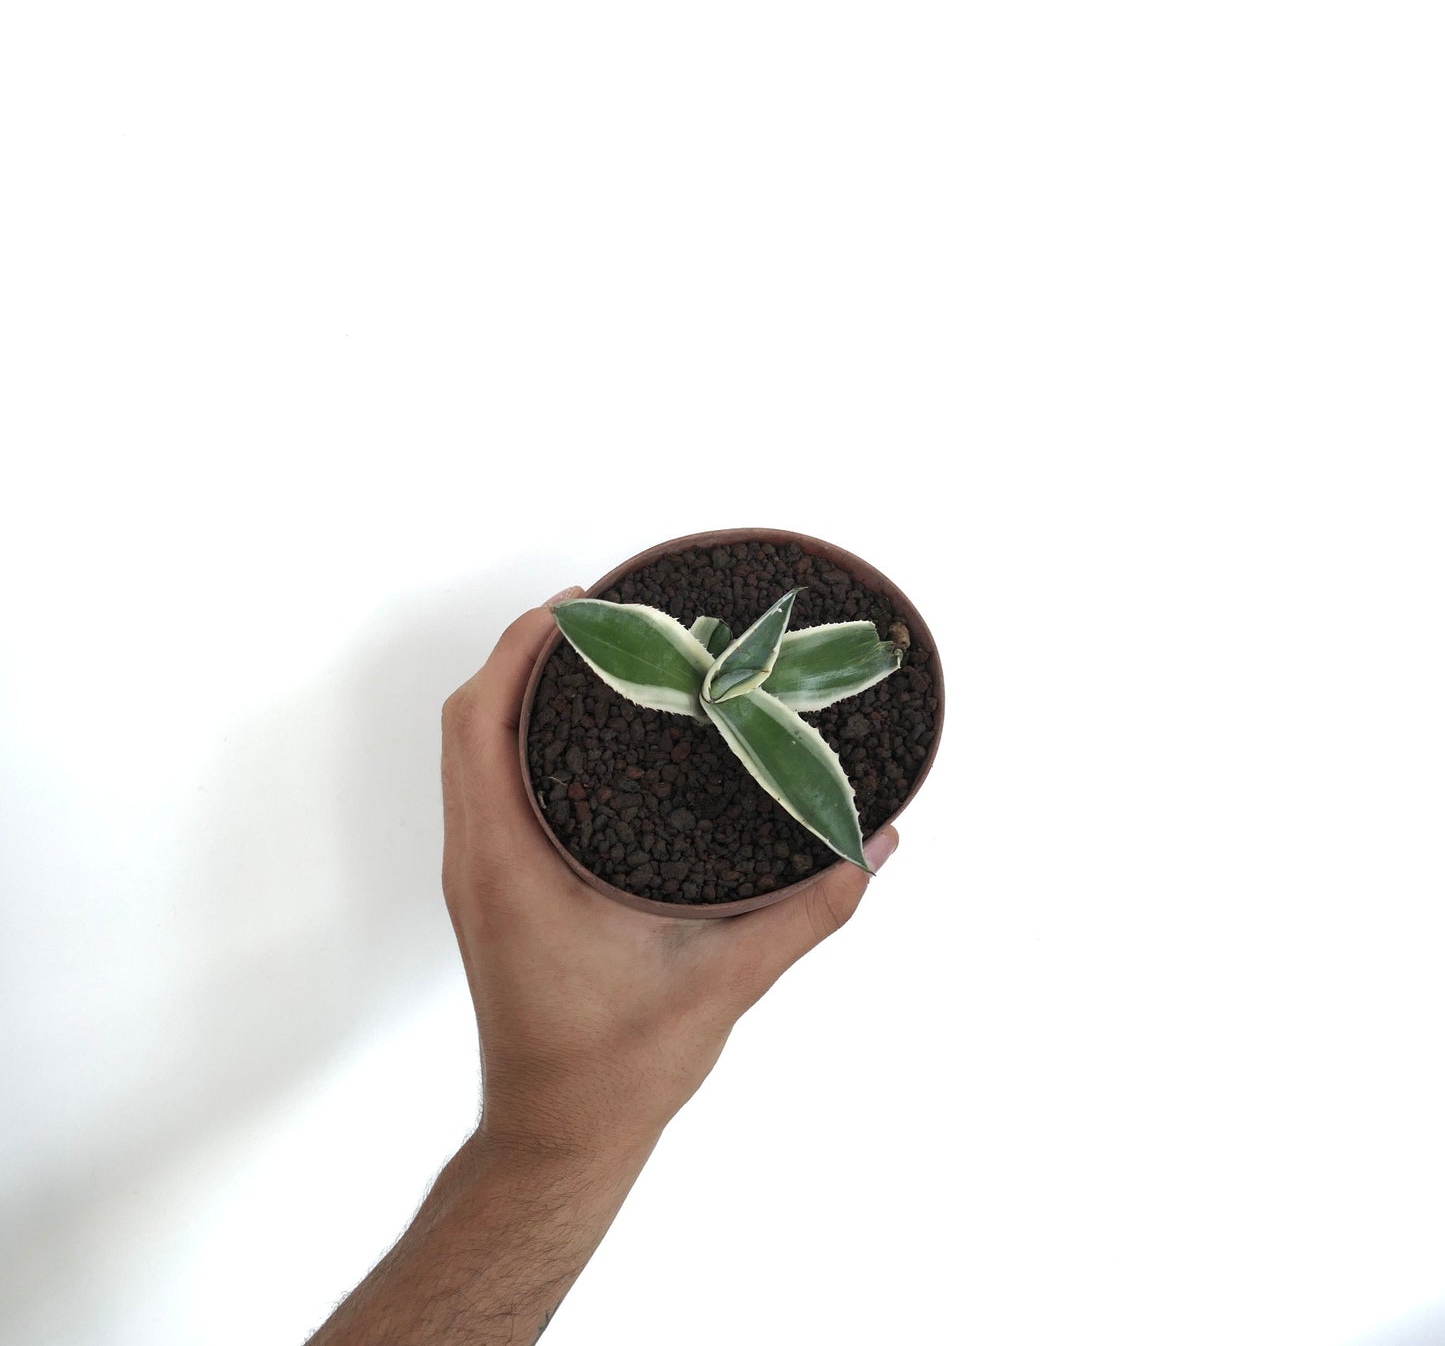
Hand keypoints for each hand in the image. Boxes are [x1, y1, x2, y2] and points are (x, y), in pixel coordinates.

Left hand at [440, 586, 898, 1157]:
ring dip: (511, 693)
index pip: (482, 724)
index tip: (577, 606)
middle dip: (520, 653)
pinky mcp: (490, 890)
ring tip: (592, 658)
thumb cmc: (621, 1069)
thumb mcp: (725, 982)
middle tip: (599, 615)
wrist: (559, 1137)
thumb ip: (808, 912)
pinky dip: (511, 737)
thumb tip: (875, 844)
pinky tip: (579, 734)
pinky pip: (482, 785)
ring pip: (468, 752)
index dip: (519, 650)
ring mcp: (478, 876)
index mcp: (512, 867)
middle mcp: (479, 861)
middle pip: (466, 721)